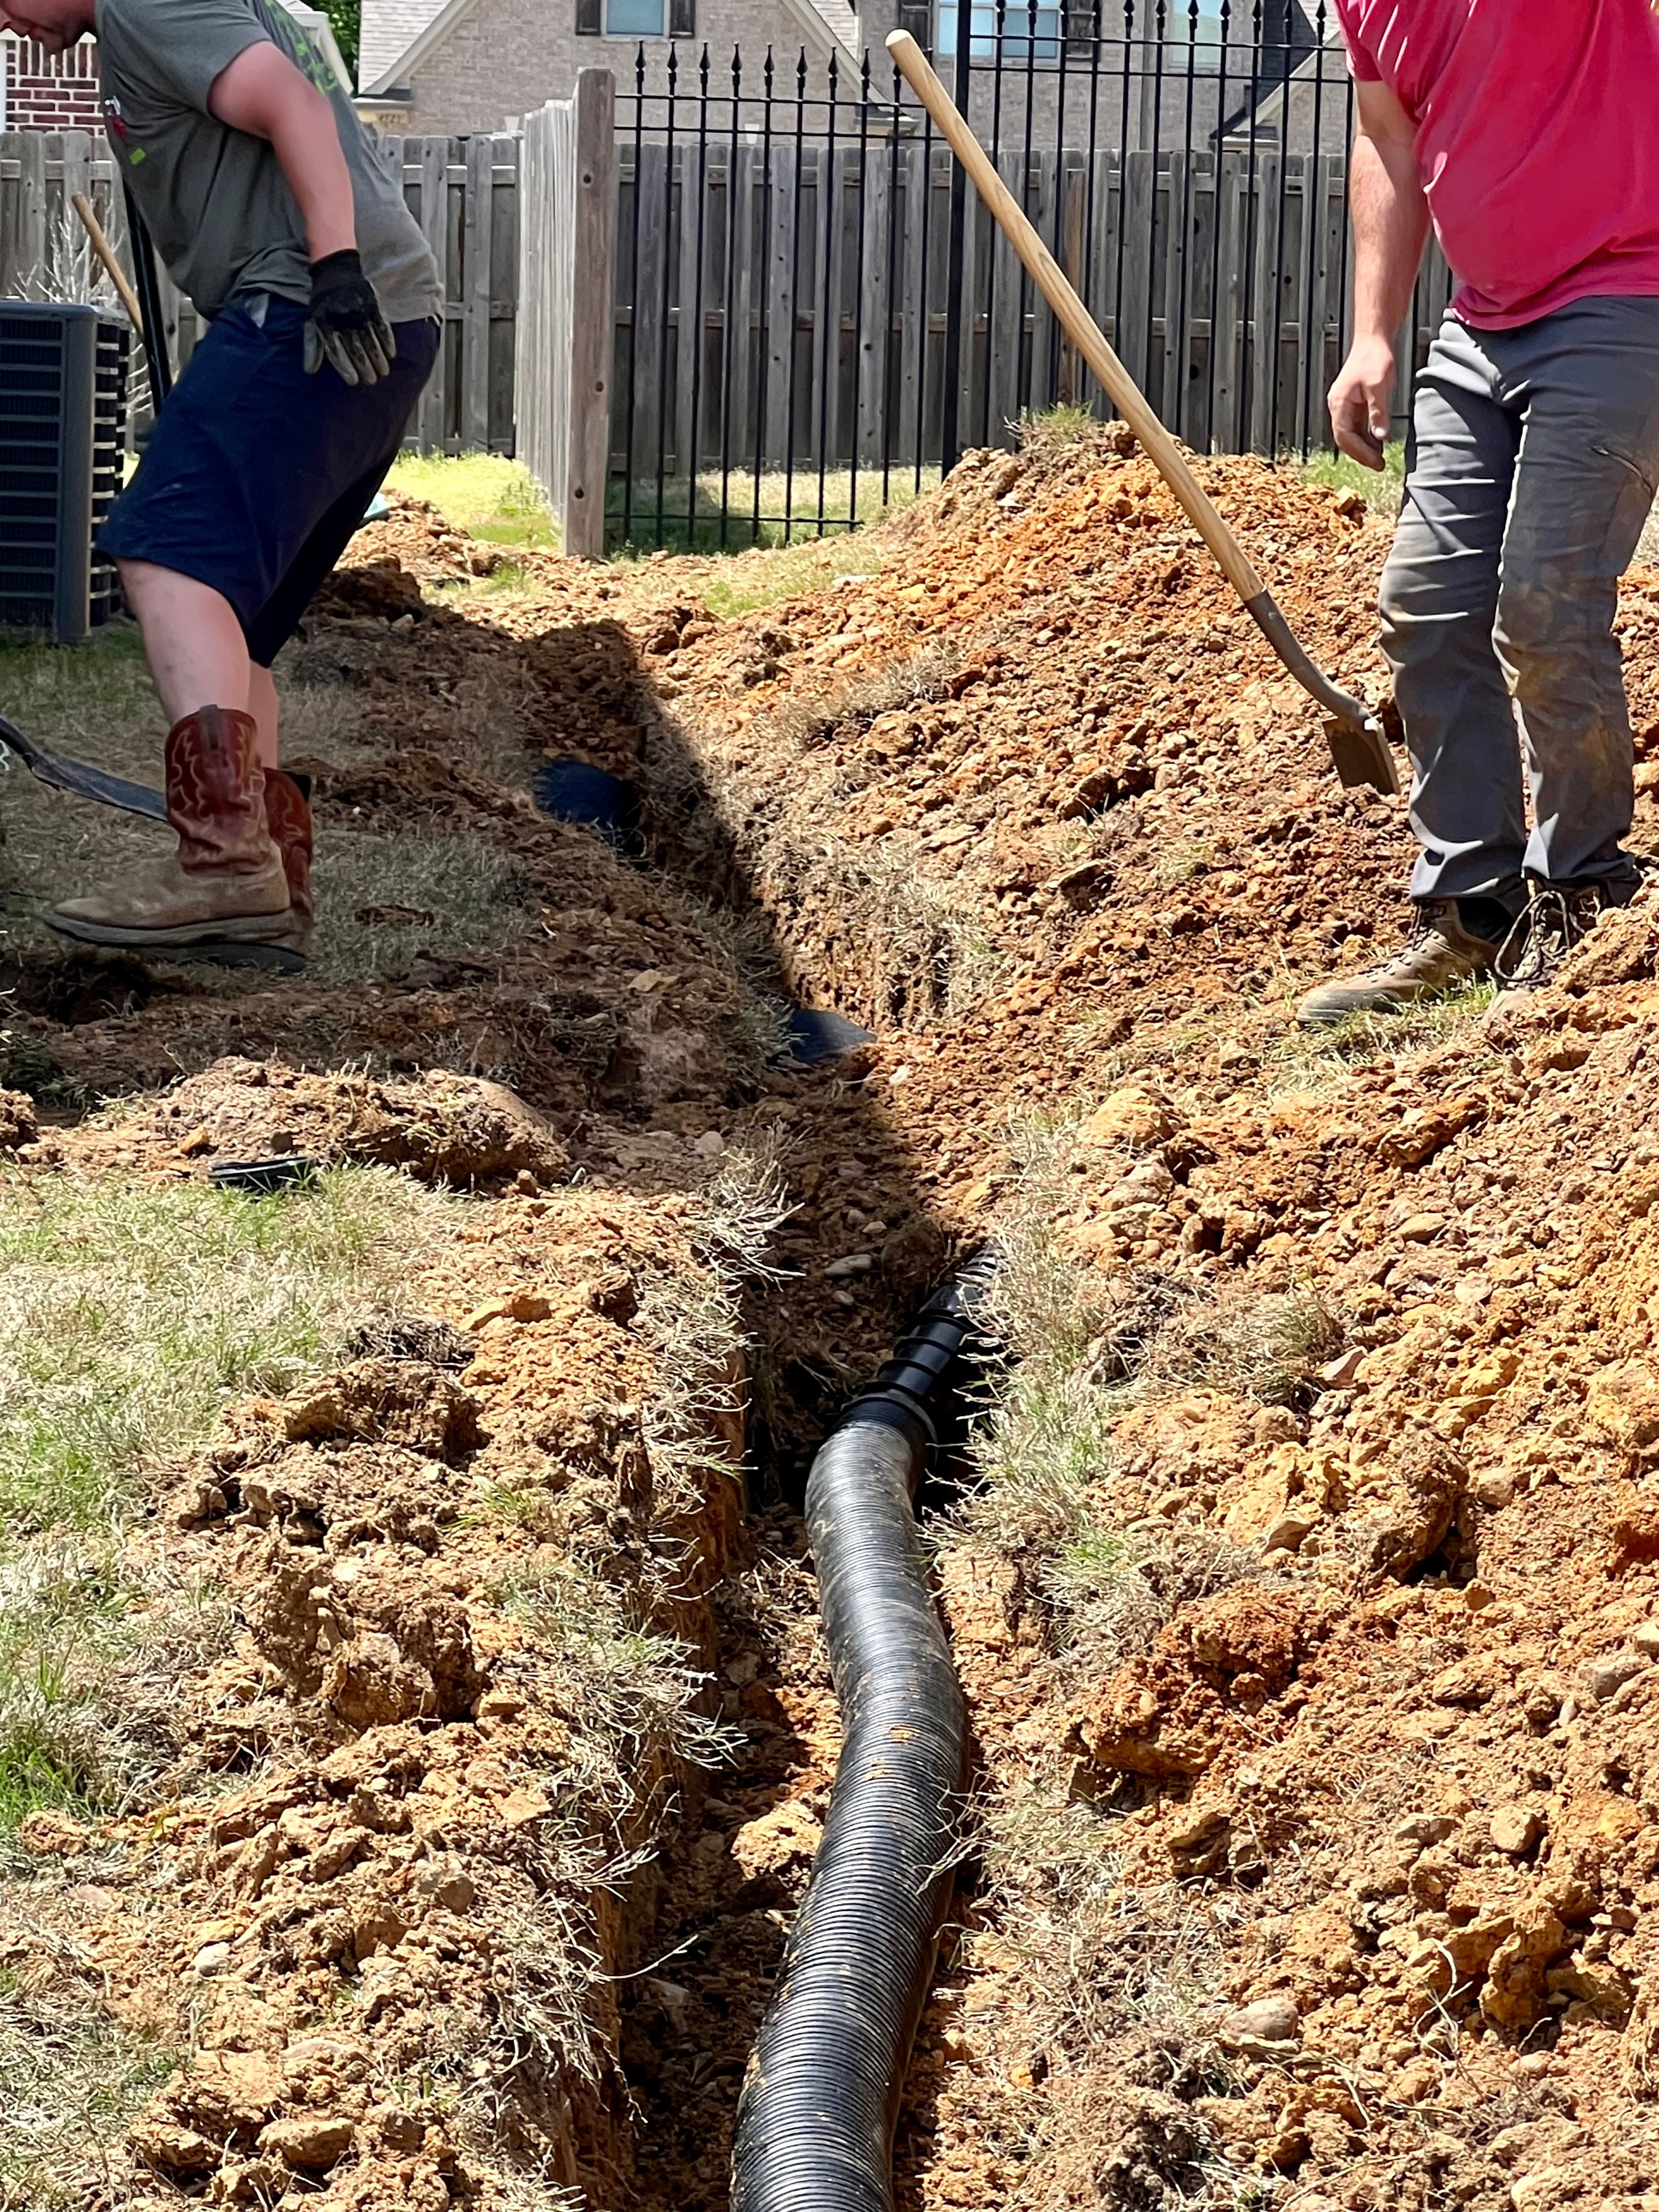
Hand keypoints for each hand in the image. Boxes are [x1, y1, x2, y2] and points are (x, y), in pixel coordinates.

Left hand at [304, 250, 395, 386]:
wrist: (336, 272)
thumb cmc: (324, 304)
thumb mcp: (313, 322)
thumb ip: (313, 346)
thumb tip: (310, 370)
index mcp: (325, 323)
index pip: (336, 351)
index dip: (345, 368)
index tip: (353, 381)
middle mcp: (342, 319)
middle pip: (356, 349)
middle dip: (365, 368)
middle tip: (371, 381)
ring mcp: (359, 312)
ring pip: (371, 342)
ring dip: (379, 360)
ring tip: (383, 372)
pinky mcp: (373, 306)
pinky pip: (383, 328)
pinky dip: (388, 343)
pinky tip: (391, 355)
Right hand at [1328, 335, 1393, 469]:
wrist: (1372, 339)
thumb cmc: (1375, 358)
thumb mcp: (1379, 386)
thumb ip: (1379, 413)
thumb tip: (1380, 438)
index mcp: (1339, 403)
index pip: (1345, 436)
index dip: (1360, 451)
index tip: (1376, 461)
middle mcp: (1337, 406)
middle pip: (1344, 439)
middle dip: (1361, 454)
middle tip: (1379, 465)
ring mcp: (1343, 405)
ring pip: (1349, 434)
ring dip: (1363, 447)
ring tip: (1380, 457)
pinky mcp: (1352, 403)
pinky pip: (1355, 426)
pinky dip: (1365, 436)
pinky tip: (1378, 442)